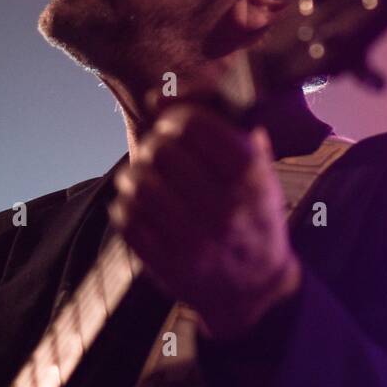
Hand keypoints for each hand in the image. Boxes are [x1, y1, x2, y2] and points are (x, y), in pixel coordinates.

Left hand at [109, 101, 301, 340]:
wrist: (255, 290)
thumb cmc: (255, 217)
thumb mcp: (260, 172)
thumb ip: (224, 128)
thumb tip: (162, 95)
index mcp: (250, 178)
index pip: (195, 124)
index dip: (177, 114)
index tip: (175, 122)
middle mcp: (224, 208)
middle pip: (162, 151)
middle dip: (155, 142)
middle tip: (158, 147)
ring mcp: (193, 241)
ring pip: (138, 183)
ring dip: (135, 171)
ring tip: (144, 172)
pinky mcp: (166, 264)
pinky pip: (127, 218)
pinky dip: (126, 203)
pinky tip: (138, 201)